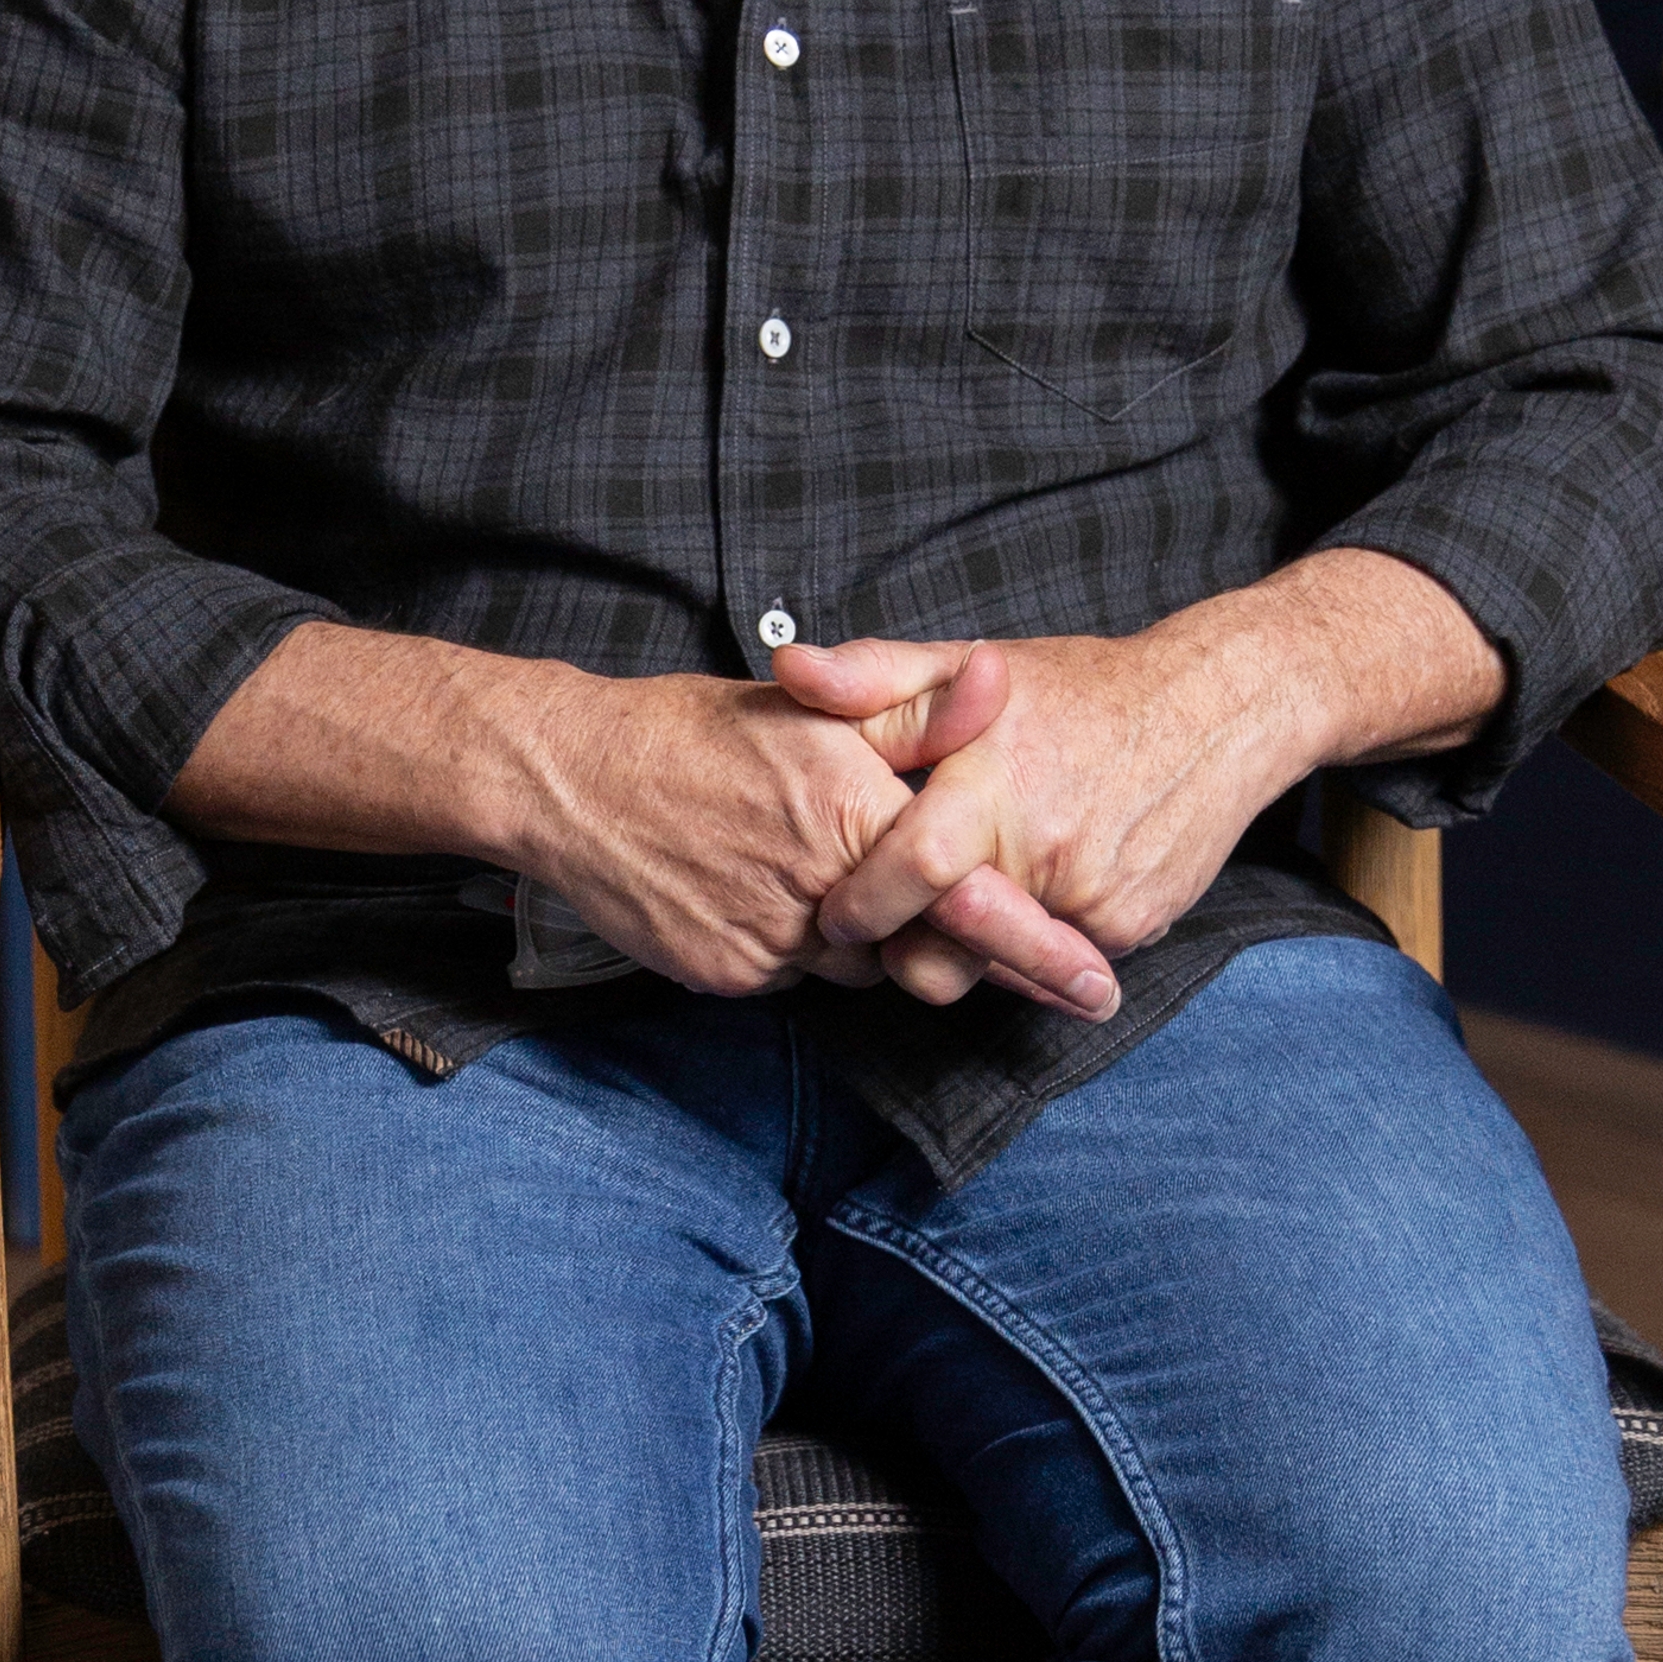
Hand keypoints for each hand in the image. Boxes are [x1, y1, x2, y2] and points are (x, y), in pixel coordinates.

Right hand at [500, 656, 1118, 1014]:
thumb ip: (917, 709)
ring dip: (855, 932)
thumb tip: (1001, 680)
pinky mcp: (730, 975)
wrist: (569, 780)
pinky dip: (795, 944)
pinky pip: (796, 976)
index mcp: (851, 813)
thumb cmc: (694, 732)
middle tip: (948, 925)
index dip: (1034, 943)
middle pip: (915, 939)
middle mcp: (819, 890)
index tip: (1094, 981)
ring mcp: (770, 943)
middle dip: (936, 935)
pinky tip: (755, 888)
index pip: (966, 896)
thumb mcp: (814, 706)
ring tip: (796, 863)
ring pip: (857, 962)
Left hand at [771, 623, 1281, 1009]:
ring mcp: (1095, 900)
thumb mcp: (971, 663)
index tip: (834, 913)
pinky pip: (1055, 964)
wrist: (1219, 710)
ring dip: (971, 946)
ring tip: (966, 896)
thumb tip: (790, 671)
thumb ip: (874, 676)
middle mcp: (1046, 851)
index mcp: (996, 784)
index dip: (862, 904)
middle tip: (891, 921)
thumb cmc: (1080, 689)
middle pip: (945, 946)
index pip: (909, 871)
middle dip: (908, 945)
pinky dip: (1030, 942)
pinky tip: (1033, 892)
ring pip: (998, 965)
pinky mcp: (1131, 929)